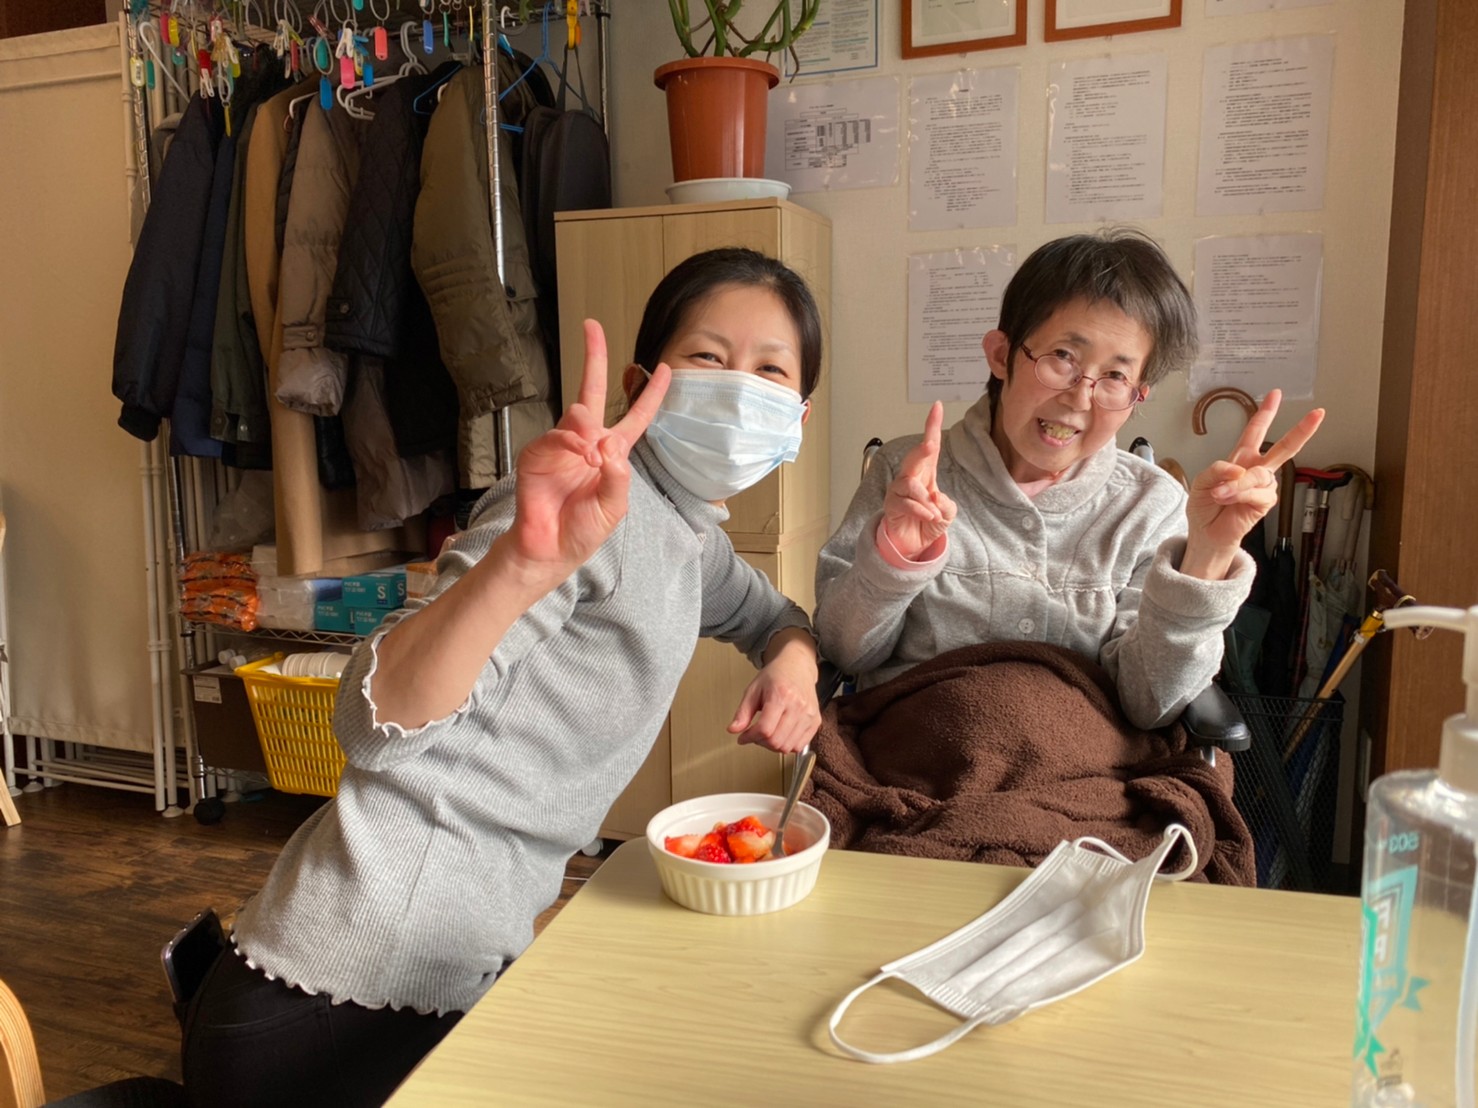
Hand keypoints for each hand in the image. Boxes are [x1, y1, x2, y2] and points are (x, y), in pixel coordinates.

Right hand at [504, 320, 669, 580]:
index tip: (665, 369)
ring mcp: (562, 446)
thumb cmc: (583, 529)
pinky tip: (577, 456)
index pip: (636, 417)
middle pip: (592, 391)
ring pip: (577, 416)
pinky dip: (568, 443)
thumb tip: (607, 443)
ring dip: (586, 429)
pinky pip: (556, 436)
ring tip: (590, 454)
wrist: (550, 548)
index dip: (650, 394)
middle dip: (594, 358)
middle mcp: (587, 443)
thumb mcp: (614, 507)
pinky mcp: (538, 454)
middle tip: (592, 327)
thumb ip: (617, 476)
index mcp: (612, 453)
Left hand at [728, 632, 820, 753]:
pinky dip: (787, 746)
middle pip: (776, 741)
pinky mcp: (815, 721)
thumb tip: (733, 730)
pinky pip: (800, 746)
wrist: (798, 666)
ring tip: (767, 734)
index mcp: (781, 695)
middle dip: (760, 742)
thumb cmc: (776, 676)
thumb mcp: (753, 689)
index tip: (743, 737)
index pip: (765, 728)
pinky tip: (780, 735)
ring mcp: (809, 715)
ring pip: (788, 747)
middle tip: (755, 734)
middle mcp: (798, 706)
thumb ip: (743, 711)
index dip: (750, 737)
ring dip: (773, 746)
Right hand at [881, 402, 957, 559]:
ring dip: (925, 500)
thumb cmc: (927, 522)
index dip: (932, 426)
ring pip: (910, 485)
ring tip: (934, 513)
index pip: (930, 446)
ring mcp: (898, 491)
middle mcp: (910, 478)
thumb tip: (936, 500)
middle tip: (929, 444)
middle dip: (922, 449)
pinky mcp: (891, 506)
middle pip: (915, 458)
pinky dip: (921, 511)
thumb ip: (946, 504)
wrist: (911, 544)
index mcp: (925, 473)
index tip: (936, 407)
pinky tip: (929, 517)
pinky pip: (906, 504)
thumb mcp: (947, 512)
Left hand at [1183, 388, 1324, 578]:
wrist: (1207, 532)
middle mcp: (1256, 469)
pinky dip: (1240, 494)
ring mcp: (1263, 486)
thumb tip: (1238, 468)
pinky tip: (1228, 499)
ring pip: (1257, 475)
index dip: (1265, 413)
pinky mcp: (1266, 502)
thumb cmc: (1206, 506)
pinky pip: (1257, 493)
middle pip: (1283, 447)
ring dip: (1236, 485)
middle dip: (1301, 430)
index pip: (1254, 431)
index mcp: (1242, 458)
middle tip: (1317, 414)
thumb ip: (1218, 470)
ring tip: (1220, 494)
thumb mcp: (1202, 482)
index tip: (1276, 394)